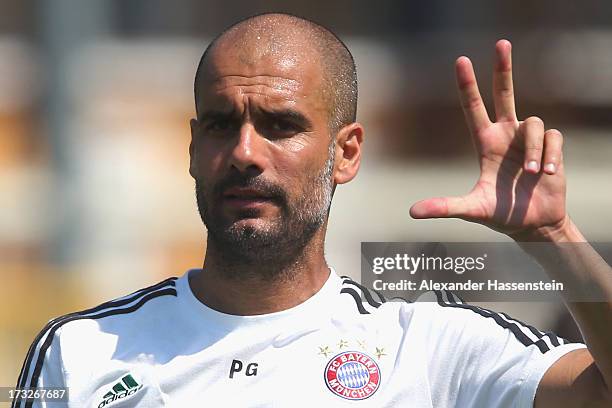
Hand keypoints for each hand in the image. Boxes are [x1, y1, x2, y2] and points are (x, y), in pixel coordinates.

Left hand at [410, 40, 567, 239]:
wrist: (534, 224)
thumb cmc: (502, 215)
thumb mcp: (472, 209)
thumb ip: (445, 207)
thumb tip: (412, 212)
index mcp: (485, 144)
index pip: (473, 108)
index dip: (467, 85)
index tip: (461, 61)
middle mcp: (506, 135)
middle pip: (504, 93)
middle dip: (503, 68)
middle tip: (501, 43)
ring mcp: (528, 140)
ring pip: (534, 123)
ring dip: (536, 149)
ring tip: (535, 174)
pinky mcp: (551, 146)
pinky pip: (554, 137)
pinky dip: (551, 154)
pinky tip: (549, 174)